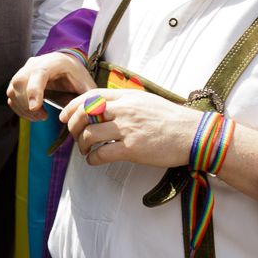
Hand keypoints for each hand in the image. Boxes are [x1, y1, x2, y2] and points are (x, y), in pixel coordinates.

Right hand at [7, 52, 95, 120]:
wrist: (65, 66)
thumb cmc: (76, 76)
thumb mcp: (86, 85)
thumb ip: (88, 98)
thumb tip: (86, 113)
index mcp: (53, 62)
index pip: (38, 73)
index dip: (34, 90)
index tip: (35, 107)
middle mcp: (34, 64)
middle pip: (20, 82)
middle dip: (28, 104)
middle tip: (43, 117)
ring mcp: (24, 71)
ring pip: (13, 90)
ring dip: (24, 108)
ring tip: (41, 116)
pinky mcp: (18, 81)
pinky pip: (11, 96)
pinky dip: (20, 109)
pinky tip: (34, 114)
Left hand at [59, 88, 201, 168]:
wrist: (193, 134)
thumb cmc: (171, 119)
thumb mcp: (146, 100)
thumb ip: (126, 102)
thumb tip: (106, 106)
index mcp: (126, 97)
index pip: (90, 96)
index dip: (72, 106)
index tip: (65, 116)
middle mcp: (123, 110)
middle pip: (84, 115)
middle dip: (74, 127)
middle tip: (75, 136)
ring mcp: (126, 129)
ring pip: (89, 135)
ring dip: (82, 145)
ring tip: (85, 151)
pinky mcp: (132, 149)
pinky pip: (102, 154)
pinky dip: (92, 159)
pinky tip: (94, 161)